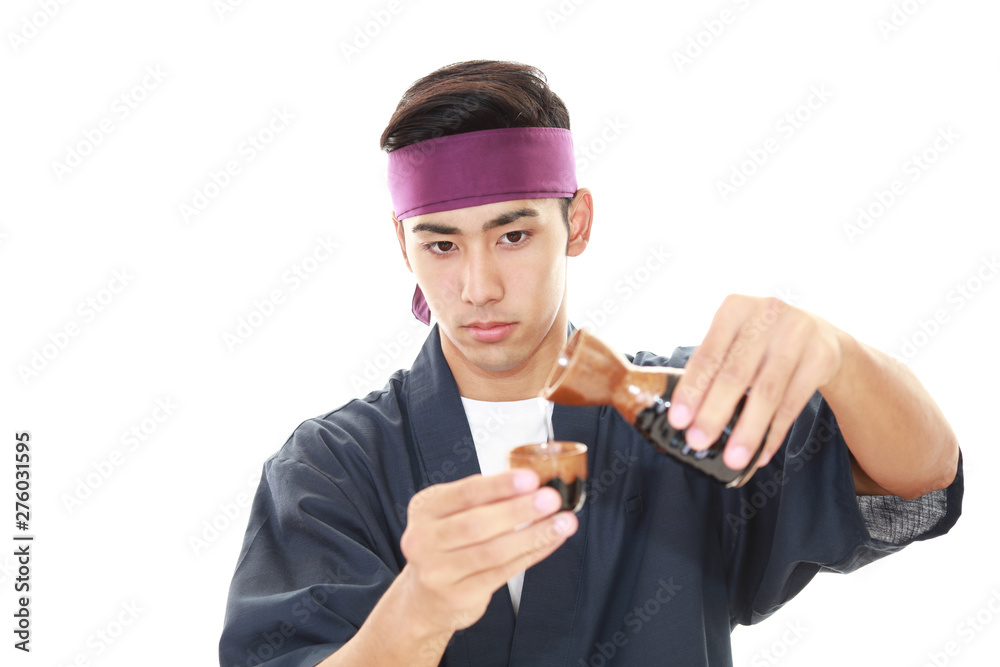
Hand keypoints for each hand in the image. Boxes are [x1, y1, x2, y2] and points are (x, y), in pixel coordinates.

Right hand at [397, 470, 577, 638]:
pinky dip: (532, 553)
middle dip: (518, 510)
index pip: (464, 494)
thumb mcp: (451, 514)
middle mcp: (425, 541)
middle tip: (550, 499)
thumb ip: (482, 499)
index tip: (530, 478)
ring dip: (533, 535)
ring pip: (493, 552)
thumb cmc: (445, 545)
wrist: (422, 597)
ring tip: (562, 522)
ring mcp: (439, 572)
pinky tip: (550, 541)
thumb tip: (529, 482)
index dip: (499, 486)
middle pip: (477, 524)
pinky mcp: (460, 596)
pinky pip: (503, 572)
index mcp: (425, 510)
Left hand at [667, 295, 846, 472]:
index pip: (708, 355)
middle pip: (736, 373)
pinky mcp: (822, 356)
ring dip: (748, 430)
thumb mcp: (736, 341)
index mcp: (735, 308)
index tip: (679, 420)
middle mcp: (767, 315)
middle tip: (699, 441)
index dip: (692, 389)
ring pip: (768, 392)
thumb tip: (686, 416)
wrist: (821, 335)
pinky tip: (761, 452)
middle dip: (715, 412)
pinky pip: (794, 402)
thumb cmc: (762, 342)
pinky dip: (775, 432)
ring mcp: (798, 333)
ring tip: (734, 458)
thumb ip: (713, 368)